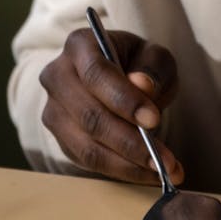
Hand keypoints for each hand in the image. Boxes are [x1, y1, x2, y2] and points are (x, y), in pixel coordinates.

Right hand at [39, 27, 182, 184]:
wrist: (119, 80)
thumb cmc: (138, 65)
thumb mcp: (154, 57)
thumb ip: (153, 69)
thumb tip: (143, 86)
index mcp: (79, 46)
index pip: (96, 75)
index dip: (124, 100)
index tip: (153, 120)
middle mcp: (57, 77)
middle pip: (90, 117)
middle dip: (131, 142)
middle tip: (166, 160)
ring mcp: (54, 112)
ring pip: (88, 147)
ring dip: (129, 165)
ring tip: (164, 171)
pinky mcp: (62, 140)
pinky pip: (90, 162)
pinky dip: (122, 171)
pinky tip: (150, 174)